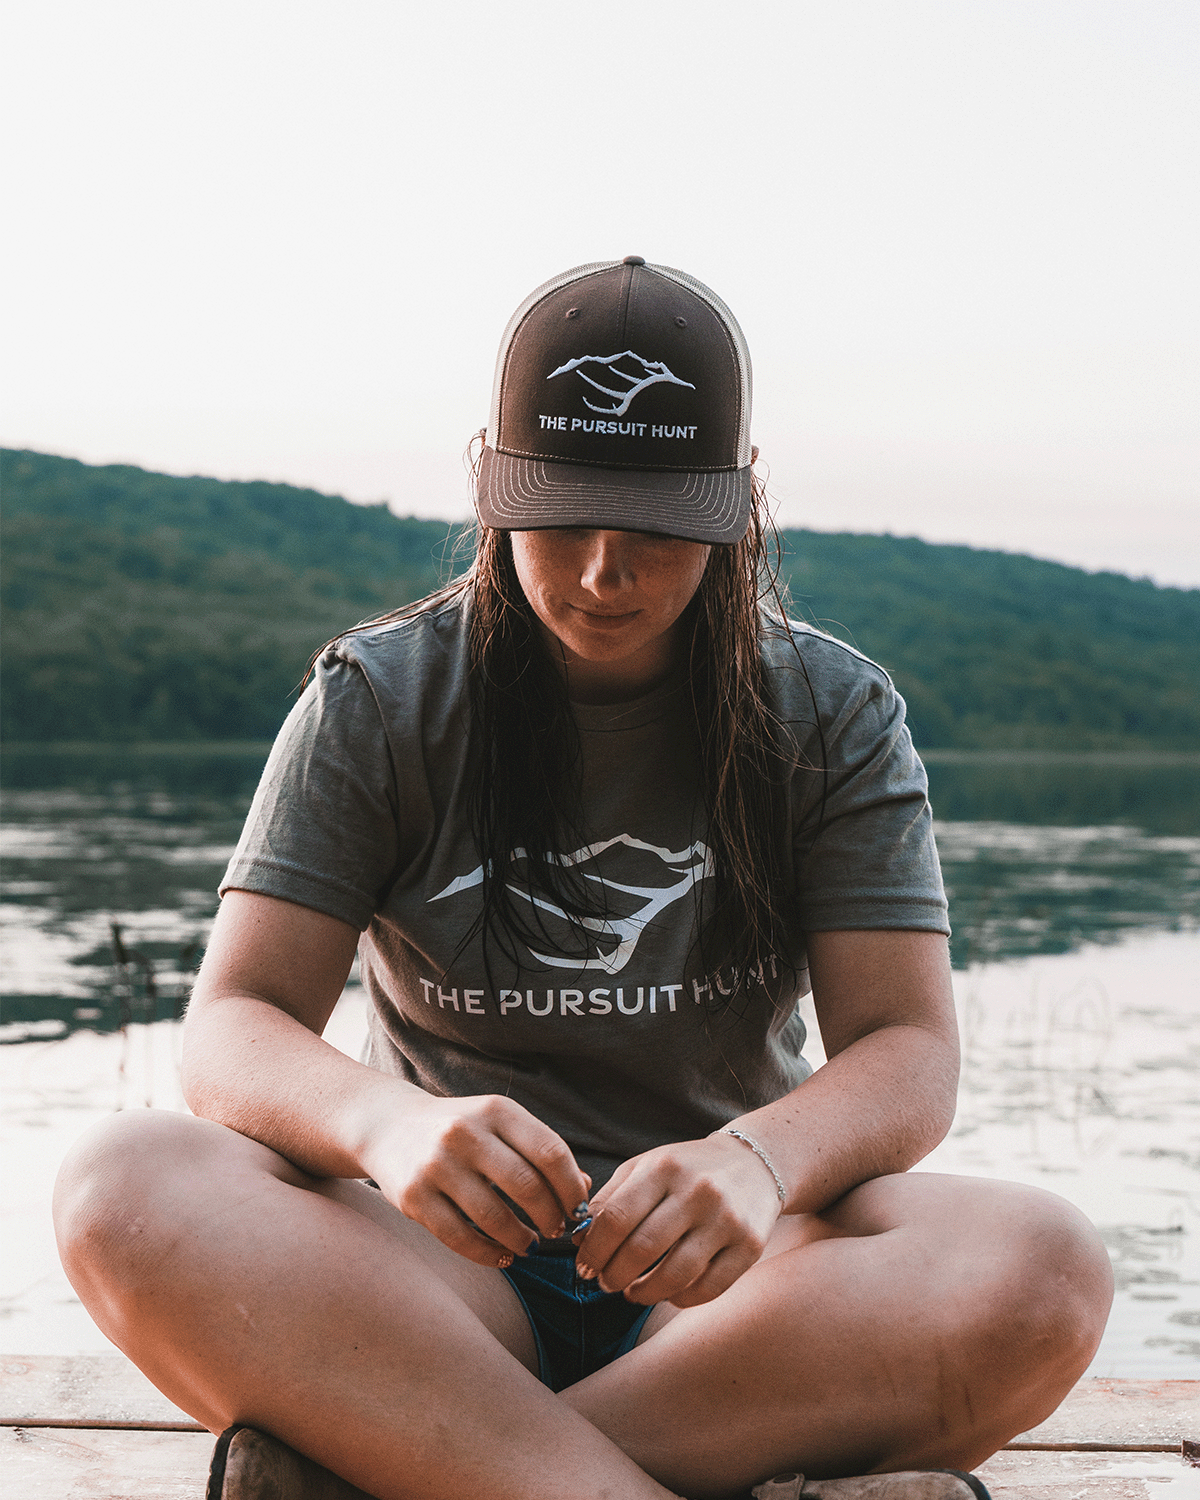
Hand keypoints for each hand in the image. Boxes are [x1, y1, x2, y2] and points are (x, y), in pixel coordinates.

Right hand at [363, 1092, 590, 1268]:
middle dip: (550, 1216)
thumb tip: (585, 1190)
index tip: (578, 1209)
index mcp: (496, 1110)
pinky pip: (459, 1236)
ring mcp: (437, 1164)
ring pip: (494, 1216)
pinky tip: (502, 1255)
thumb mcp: (500, 1124)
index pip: (550, 1151)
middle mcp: (465, 1132)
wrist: (388, 1125)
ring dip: (521, 1239)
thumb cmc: (461, 1130)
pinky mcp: (413, 1196)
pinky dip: (488, 1253)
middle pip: (527, 1185)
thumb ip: (539, 1152)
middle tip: (556, 1231)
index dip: (571, 1187)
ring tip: (529, 1244)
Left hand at [572, 1133, 783, 1307]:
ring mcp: (727, 1220)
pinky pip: (708, 1289)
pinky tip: (667, 1293)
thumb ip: (610, 1198)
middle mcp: (698, 1191)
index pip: (616, 1217)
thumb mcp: (646, 1166)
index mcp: (665, 1167)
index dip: (593, 1249)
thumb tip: (578, 1240)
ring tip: (631, 1292)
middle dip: (613, 1275)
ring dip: (643, 1293)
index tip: (584, 1266)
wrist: (753, 1163)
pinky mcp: (750, 1246)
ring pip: (674, 1275)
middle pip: (642, 1249)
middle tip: (604, 1282)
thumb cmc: (686, 1169)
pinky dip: (680, 1299)